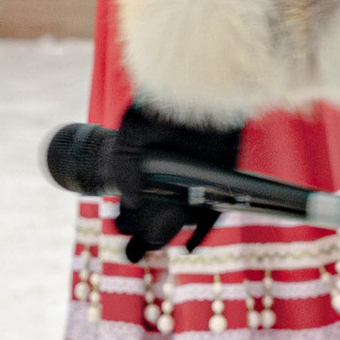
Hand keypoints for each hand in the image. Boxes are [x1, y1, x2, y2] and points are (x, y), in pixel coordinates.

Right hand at [111, 101, 242, 261]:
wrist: (207, 89)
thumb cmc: (166, 104)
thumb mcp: (132, 128)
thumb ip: (122, 162)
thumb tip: (129, 199)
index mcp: (147, 166)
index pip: (134, 201)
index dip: (125, 219)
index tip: (120, 225)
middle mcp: (170, 177)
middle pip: (154, 216)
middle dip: (143, 236)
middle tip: (135, 250)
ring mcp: (195, 181)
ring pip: (179, 219)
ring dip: (167, 234)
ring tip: (157, 243)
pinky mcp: (219, 182)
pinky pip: (212, 214)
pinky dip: (202, 232)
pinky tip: (189, 247)